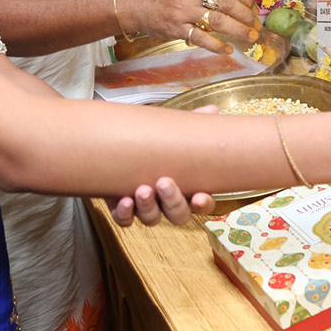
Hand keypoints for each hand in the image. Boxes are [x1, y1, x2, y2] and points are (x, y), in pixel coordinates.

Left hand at [107, 104, 218, 225]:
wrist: (119, 146)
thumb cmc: (154, 142)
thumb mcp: (173, 132)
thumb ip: (193, 123)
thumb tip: (212, 111)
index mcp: (186, 187)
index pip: (201, 204)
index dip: (202, 204)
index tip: (200, 196)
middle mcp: (167, 202)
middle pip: (178, 215)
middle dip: (172, 201)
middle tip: (164, 182)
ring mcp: (145, 207)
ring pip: (152, 218)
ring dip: (148, 207)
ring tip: (142, 189)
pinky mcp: (122, 209)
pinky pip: (125, 220)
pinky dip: (125, 214)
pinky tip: (124, 201)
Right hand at [118, 0, 257, 54]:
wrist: (133, 3)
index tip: (253, 8)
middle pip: (227, 4)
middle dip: (246, 16)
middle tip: (256, 26)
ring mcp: (183, 11)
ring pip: (219, 21)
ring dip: (238, 30)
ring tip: (250, 37)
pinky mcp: (176, 28)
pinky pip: (201, 38)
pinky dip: (216, 45)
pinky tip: (227, 49)